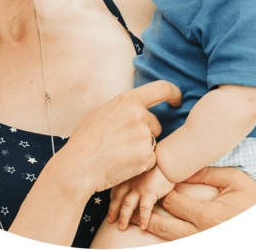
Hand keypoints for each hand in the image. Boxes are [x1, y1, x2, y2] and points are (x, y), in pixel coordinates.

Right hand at [59, 80, 181, 196]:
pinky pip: (151, 159)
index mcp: (127, 100)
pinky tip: (123, 164)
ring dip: (141, 148)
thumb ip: (121, 107)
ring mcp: (144, 136)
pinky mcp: (147, 157)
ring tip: (119, 154)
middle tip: (121, 143)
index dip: (173, 93)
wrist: (79, 166)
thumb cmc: (85, 139)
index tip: (176, 100)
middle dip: (145, 133)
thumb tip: (133, 106)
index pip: (161, 89)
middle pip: (155, 124)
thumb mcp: (100, 111)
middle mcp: (139, 115)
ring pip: (152, 142)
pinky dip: (141, 163)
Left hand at [109, 166, 174, 231]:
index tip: (110, 207)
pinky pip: (144, 209)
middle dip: (113, 210)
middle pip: (118, 198)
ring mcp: (139, 188)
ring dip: (124, 217)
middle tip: (110, 221)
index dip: (112, 199)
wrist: (166, 160)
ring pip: (127, 205)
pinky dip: (142, 218)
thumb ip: (138, 177)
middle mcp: (131, 182)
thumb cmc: (157, 164)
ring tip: (122, 228)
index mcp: (128, 175)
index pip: (116, 188)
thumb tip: (138, 185)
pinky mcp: (149, 193)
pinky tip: (143, 227)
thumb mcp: (142, 169)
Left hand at [130, 167, 255, 239]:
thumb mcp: (234, 180)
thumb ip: (206, 174)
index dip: (160, 191)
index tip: (153, 183)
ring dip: (151, 229)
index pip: (172, 202)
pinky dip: (167, 239)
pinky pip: (178, 244)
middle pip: (162, 226)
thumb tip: (183, 169)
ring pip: (168, 240)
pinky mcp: (202, 248)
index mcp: (208, 216)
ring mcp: (201, 244)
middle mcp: (202, 235)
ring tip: (134, 221)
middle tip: (130, 207)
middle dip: (144, 215)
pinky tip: (157, 231)